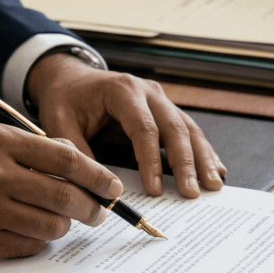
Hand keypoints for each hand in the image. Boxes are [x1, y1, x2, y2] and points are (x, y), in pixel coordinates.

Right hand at [0, 124, 122, 258]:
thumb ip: (31, 148)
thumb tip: (76, 160)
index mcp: (2, 144)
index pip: (67, 160)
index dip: (98, 176)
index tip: (113, 186)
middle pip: (65, 198)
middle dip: (92, 209)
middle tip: (99, 212)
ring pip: (50, 227)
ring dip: (65, 228)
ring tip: (63, 222)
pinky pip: (27, 247)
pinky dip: (38, 242)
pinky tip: (33, 233)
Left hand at [27, 54, 226, 198]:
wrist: (71, 79)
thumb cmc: (65, 100)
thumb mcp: (58, 123)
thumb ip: (75, 154)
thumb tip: (95, 190)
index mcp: (122, 90)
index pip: (143, 128)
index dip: (151, 161)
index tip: (154, 190)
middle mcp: (148, 91)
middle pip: (174, 127)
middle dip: (186, 163)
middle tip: (192, 193)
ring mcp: (160, 99)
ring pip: (188, 129)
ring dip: (202, 158)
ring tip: (213, 185)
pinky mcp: (165, 110)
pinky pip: (188, 130)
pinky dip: (202, 151)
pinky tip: (215, 169)